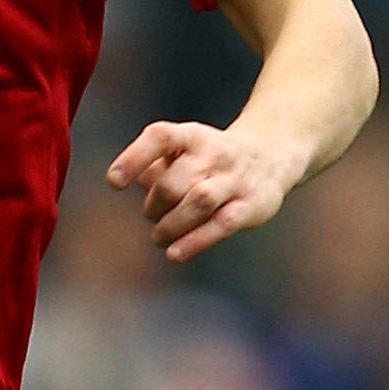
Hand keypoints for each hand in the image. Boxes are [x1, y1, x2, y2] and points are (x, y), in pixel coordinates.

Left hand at [107, 119, 304, 263]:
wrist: (274, 154)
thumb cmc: (212, 159)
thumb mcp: (184, 151)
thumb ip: (156, 166)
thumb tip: (134, 180)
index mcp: (192, 136)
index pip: (160, 138)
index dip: (134, 158)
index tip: (114, 182)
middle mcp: (214, 153)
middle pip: (172, 183)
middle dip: (154, 207)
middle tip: (152, 216)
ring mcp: (235, 179)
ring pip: (198, 201)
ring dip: (170, 225)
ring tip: (159, 237)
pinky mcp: (252, 205)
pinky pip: (222, 224)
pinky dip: (195, 241)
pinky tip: (174, 253)